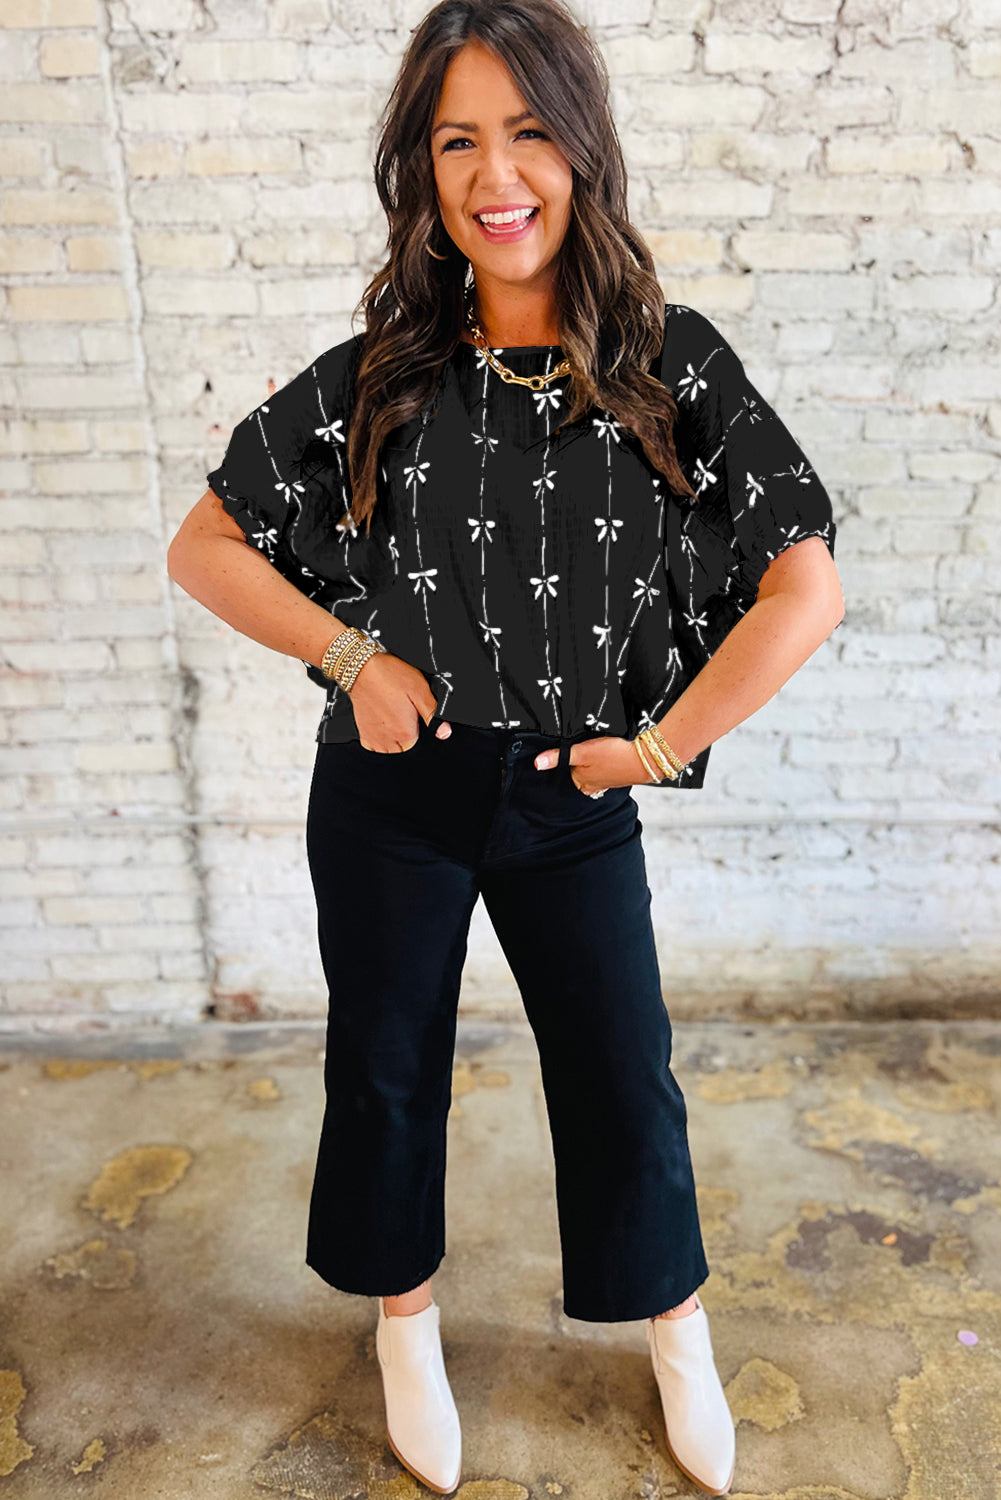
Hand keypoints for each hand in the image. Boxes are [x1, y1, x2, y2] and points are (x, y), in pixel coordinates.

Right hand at [348, 652, 451, 751]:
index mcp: (405, 732)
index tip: (414, 715)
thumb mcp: (420, 690)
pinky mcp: (363, 733)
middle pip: (404, 749)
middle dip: (407, 735)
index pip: (420, 743)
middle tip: (403, 713)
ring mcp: (374, 738)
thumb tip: (444, 732)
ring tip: (393, 718)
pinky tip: (382, 723)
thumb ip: (433, 714)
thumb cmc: (390, 676)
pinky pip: (374, 747)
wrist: (362, 669)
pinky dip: (379, 739)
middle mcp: (389, 739)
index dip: (419, 727)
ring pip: (389, 751)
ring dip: (394, 740)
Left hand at [531, 735, 658, 793]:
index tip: (574, 749)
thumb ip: (559, 757)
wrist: (644, 759)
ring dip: (593, 760)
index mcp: (580, 784)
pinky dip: (605, 761)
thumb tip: (537, 763)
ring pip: (591, 769)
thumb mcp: (581, 752)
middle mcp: (591, 787)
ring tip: (599, 749)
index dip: (567, 757)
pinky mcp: (616, 776)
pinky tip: (609, 754)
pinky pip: (605, 768)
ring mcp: (604, 783)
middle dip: (580, 760)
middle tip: (588, 747)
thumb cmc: (613, 756)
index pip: (565, 770)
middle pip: (578, 770)